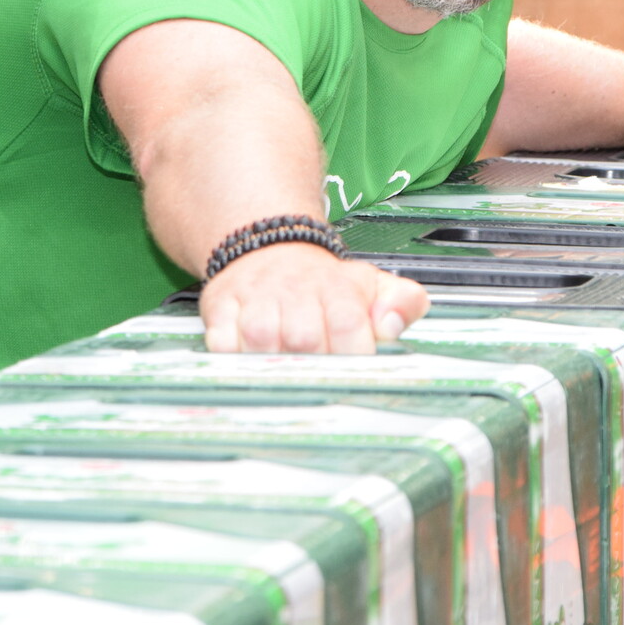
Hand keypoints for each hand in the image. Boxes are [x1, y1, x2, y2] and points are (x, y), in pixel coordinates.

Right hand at [201, 242, 430, 354]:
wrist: (270, 248)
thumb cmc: (323, 282)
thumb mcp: (371, 285)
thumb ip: (402, 302)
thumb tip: (393, 323)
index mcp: (337, 289)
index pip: (349, 326)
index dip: (353, 354)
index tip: (354, 372)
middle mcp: (295, 291)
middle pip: (304, 340)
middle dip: (313, 366)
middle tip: (317, 377)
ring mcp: (255, 299)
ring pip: (261, 344)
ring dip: (273, 366)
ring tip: (285, 371)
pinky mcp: (221, 306)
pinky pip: (221, 343)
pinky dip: (231, 358)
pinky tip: (249, 362)